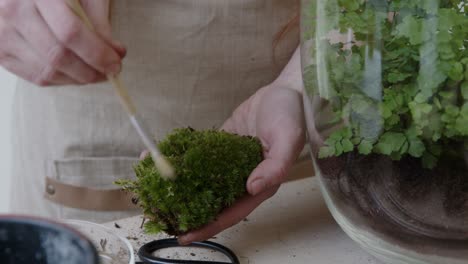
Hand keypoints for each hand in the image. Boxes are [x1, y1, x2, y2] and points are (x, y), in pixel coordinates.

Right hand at [0, 0, 124, 85]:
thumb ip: (98, 20)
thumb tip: (114, 53)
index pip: (70, 32)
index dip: (96, 53)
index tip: (116, 62)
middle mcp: (13, 13)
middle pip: (58, 56)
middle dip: (91, 70)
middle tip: (111, 71)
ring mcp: (3, 34)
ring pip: (48, 72)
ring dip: (79, 79)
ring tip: (97, 72)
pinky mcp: (1, 52)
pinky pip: (37, 77)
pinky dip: (63, 80)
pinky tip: (77, 72)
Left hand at [178, 48, 305, 244]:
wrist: (285, 91)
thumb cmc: (291, 116)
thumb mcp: (287, 140)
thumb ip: (274, 167)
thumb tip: (252, 188)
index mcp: (259, 184)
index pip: (231, 212)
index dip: (209, 225)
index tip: (185, 235)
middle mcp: (242, 177)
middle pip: (212, 200)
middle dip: (187, 209)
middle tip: (160, 214)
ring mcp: (229, 162)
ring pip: (202, 179)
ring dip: (179, 185)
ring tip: (152, 187)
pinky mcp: (221, 145)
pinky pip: (199, 154)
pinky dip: (181, 156)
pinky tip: (161, 156)